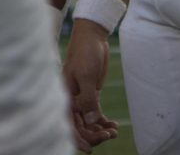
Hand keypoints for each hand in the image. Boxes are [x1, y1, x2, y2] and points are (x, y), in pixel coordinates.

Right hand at [62, 19, 118, 149]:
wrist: (93, 36)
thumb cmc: (85, 52)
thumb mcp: (87, 74)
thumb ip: (88, 98)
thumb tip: (91, 121)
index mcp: (65, 96)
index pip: (69, 123)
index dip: (78, 138)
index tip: (90, 149)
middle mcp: (72, 100)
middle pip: (80, 126)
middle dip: (93, 135)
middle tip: (109, 135)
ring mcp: (82, 98)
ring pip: (89, 122)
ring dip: (100, 130)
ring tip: (114, 131)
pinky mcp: (91, 94)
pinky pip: (96, 114)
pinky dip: (104, 122)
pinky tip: (114, 125)